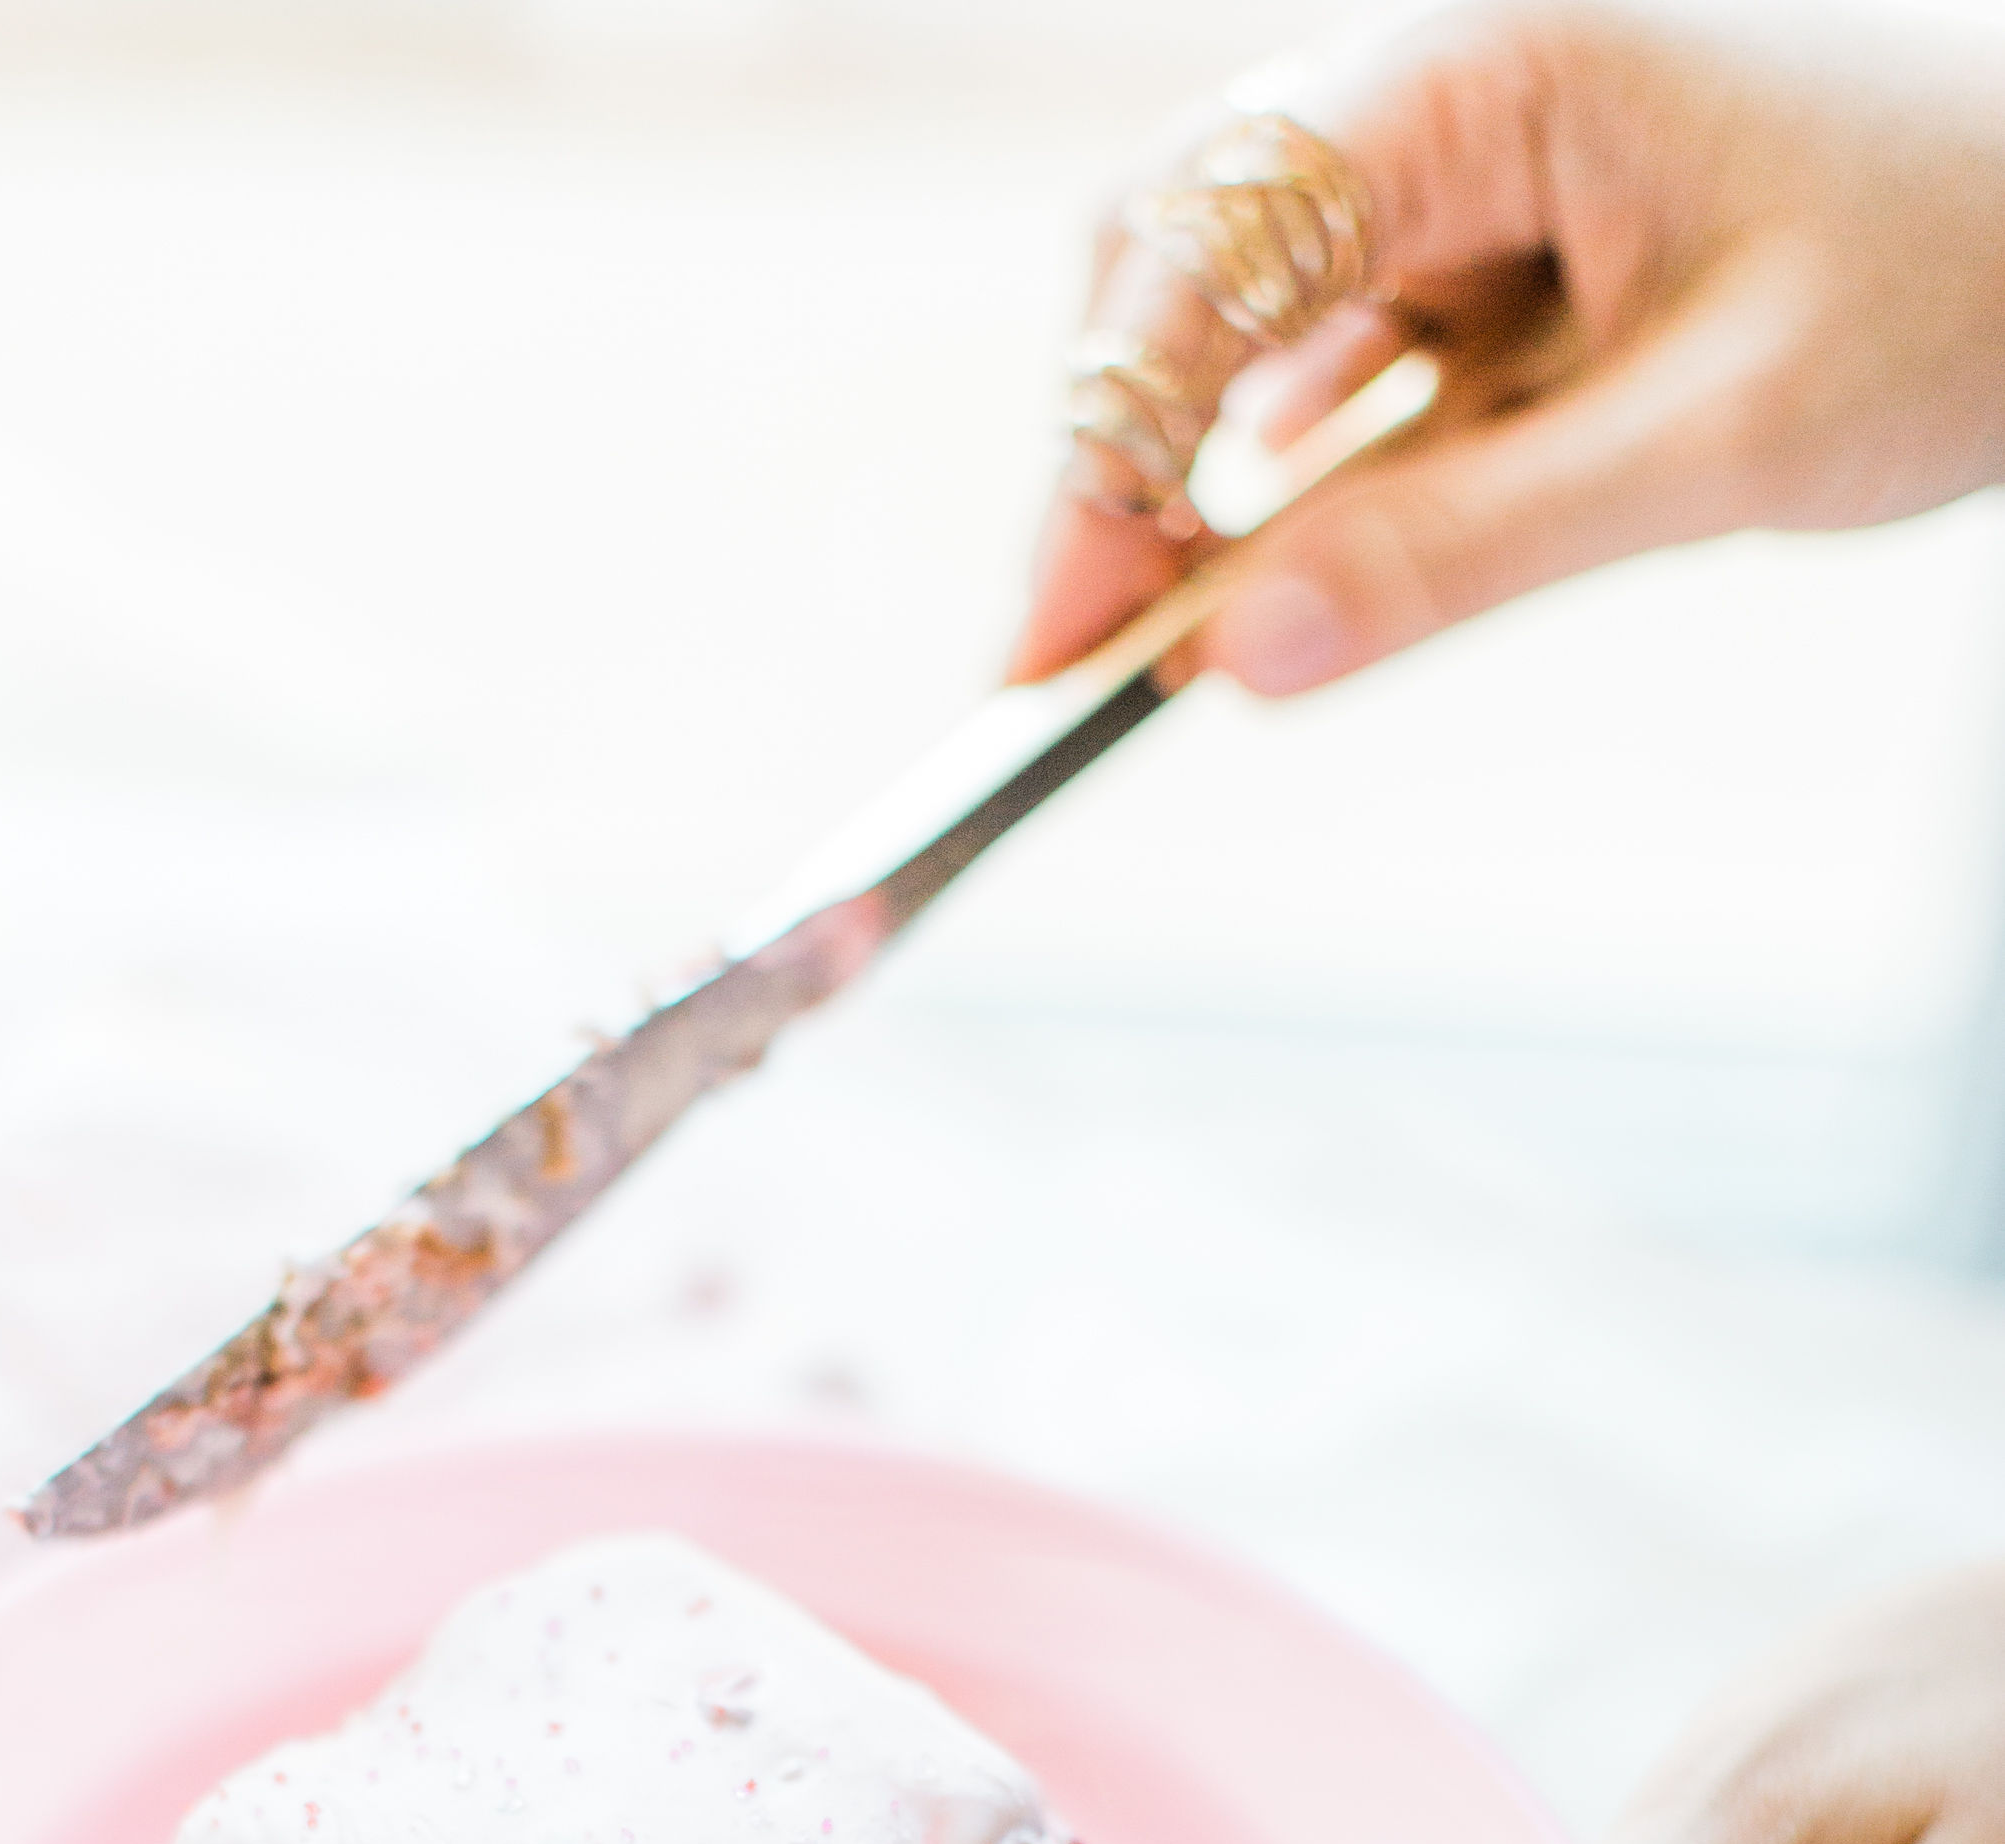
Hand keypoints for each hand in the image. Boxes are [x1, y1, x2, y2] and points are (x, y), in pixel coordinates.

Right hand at [1014, 4, 2004, 689]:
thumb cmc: (1969, 265)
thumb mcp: (1719, 441)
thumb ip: (1464, 548)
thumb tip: (1236, 660)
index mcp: (1498, 54)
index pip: (1212, 237)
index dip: (1107, 446)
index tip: (1053, 641)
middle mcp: (1456, 67)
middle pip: (1182, 246)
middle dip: (1118, 454)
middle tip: (1081, 659)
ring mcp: (1472, 143)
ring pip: (1244, 296)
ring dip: (1196, 464)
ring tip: (1171, 630)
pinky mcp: (1500, 222)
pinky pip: (1339, 333)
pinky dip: (1289, 456)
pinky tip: (1274, 557)